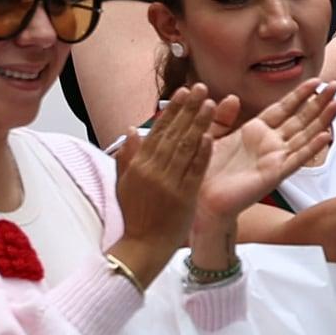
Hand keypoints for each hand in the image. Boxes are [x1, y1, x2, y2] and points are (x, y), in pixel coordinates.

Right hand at [112, 85, 216, 266]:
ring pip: (185, 147)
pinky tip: (211, 136)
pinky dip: (202, 153)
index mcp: (139, 166)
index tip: (184, 92)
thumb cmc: (134, 216)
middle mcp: (153, 171)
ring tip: (210, 103)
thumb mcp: (124, 184)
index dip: (172, 110)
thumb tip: (133, 129)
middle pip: (173, 134)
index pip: (157, 131)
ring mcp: (169, 183)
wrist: (142, 246)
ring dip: (199, 124)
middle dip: (188, 109)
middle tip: (201, 88)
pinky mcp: (184, 197)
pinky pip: (194, 171)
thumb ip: (128, 156)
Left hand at [195, 80, 335, 225]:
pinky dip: (311, 148)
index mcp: (255, 132)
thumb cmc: (204, 170)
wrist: (200, 199)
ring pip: (304, 135)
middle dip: (319, 102)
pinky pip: (296, 159)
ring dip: (322, 120)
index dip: (300, 94)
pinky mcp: (274, 175)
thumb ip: (222, 116)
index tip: (315, 80)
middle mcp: (269, 144)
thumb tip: (232, 97)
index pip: (283, 108)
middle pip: (300, 118)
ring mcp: (274, 159)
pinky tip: (326, 136)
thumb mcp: (209, 135)